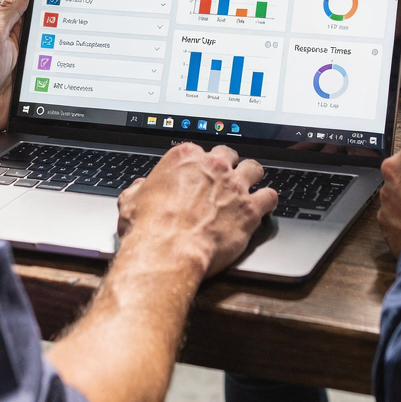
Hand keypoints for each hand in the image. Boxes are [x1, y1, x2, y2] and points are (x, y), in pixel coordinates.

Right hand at [117, 143, 277, 278]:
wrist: (167, 251)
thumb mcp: (130, 201)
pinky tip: (265, 205)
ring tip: (250, 185)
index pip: (198, 150)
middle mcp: (213, 166)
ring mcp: (234, 185)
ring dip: (252, 177)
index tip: (199, 173)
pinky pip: (270, 196)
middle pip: (228, 154)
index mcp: (184, 158)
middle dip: (227, 166)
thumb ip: (139, 189)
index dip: (199, 164)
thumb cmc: (148, 228)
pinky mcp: (250, 209)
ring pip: (253, 169)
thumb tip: (140, 188)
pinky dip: (268, 200)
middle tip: (224, 178)